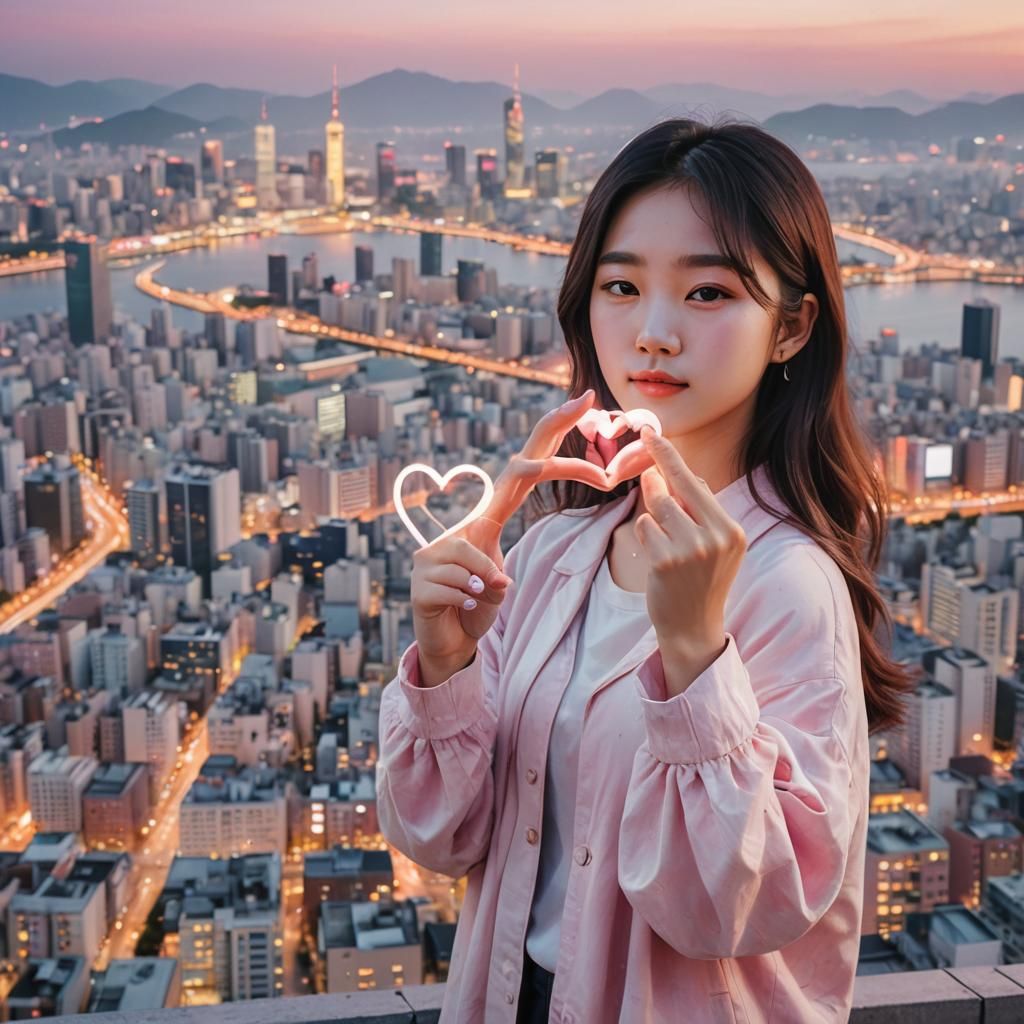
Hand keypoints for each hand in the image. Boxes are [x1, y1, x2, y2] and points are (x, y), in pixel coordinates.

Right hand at [410, 388, 603, 682]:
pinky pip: (465, 584)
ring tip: (478, 599)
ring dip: (488, 584)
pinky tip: (460, 607)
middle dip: (554, 434)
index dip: (553, 434)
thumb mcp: (503, 578)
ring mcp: (438, 546)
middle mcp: (468, 520)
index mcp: (493, 515)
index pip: (528, 467)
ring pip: (480, 555)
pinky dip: (470, 602)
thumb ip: (503, 562)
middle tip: (582, 402)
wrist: (443, 640)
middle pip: (518, 465)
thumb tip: (500, 573)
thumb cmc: (476, 604)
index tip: (583, 401)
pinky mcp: (423, 573)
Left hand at [634, 426, 746, 675]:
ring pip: (655, 508)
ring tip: (663, 538)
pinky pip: (643, 528)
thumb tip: (680, 474)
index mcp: (731, 530)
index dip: (670, 457)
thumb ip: (702, 512)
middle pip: (673, 490)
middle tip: (645, 465)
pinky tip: (655, 556)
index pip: (696, 483)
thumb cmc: (701, 582)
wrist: (693, 628)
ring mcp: (690, 550)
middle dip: (654, 477)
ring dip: (652, 517)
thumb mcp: (715, 546)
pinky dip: (644, 536)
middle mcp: (715, 538)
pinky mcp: (665, 562)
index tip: (650, 433)